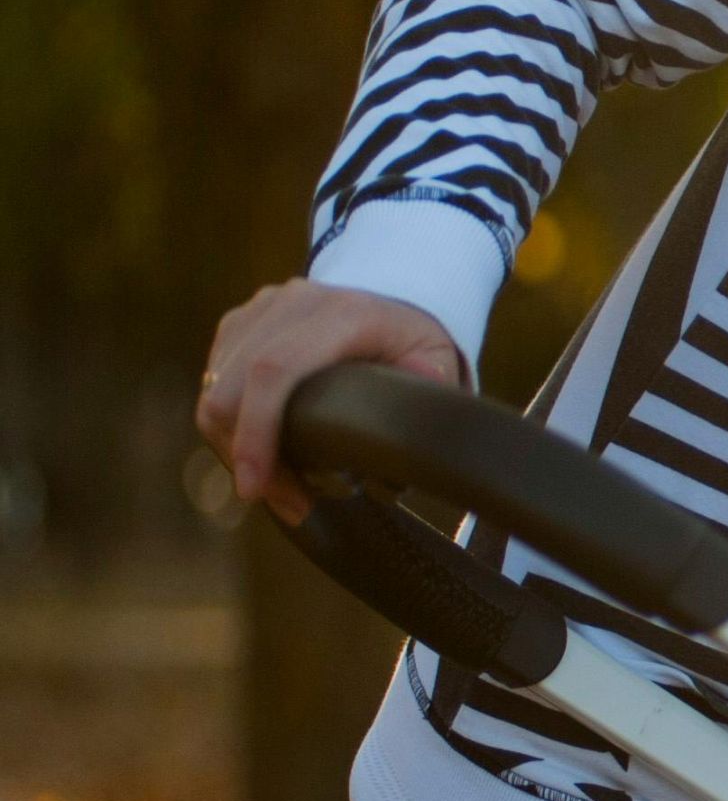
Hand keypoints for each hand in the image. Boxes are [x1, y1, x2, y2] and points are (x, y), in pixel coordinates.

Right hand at [196, 281, 463, 523]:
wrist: (386, 297)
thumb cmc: (412, 340)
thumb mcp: (439, 354)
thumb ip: (435, 373)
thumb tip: (424, 381)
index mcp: (341, 314)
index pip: (273, 371)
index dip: (256, 433)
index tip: (254, 488)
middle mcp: (291, 305)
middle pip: (230, 388)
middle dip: (244, 455)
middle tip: (284, 502)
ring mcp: (258, 311)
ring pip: (215, 389)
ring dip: (234, 446)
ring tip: (278, 486)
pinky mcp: (238, 325)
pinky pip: (215, 382)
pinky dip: (231, 426)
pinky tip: (264, 453)